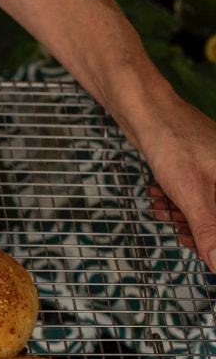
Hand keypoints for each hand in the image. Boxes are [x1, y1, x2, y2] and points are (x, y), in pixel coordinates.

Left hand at [136, 99, 215, 273]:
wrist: (149, 114)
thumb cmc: (174, 146)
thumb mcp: (193, 196)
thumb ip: (208, 231)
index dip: (214, 242)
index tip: (196, 244)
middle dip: (196, 228)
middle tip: (176, 228)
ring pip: (204, 208)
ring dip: (181, 214)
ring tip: (160, 208)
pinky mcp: (200, 169)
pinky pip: (192, 194)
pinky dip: (174, 200)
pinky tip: (157, 195)